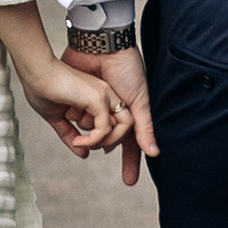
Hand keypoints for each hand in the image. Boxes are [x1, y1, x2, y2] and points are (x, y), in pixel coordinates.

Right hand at [0, 2, 132, 160]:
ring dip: (103, 143)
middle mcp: (106, 93)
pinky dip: (93, 140)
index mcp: (98, 95)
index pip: (116, 121)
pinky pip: (105, 129)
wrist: (34, 72)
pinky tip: (77, 141)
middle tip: (86, 146)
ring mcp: (104, 95)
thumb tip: (83, 153)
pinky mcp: (98, 98)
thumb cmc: (41, 89)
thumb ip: (70, 134)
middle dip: (110, 142)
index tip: (83, 143)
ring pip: (123, 128)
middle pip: (126, 125)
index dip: (105, 137)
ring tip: (81, 143)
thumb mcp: (58, 117)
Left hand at [72, 41, 156, 190]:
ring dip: (91, 133)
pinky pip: (74, 121)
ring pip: (91, 132)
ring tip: (91, 122)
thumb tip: (154, 153)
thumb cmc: (127, 70)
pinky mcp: (76, 101)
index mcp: (129, 113)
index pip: (131, 144)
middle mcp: (110, 113)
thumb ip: (144, 126)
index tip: (129, 182)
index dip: (131, 162)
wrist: (101, 46)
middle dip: (105, 146)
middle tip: (103, 149)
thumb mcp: (139, 99)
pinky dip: (74, 126)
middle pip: (109, 141)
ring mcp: (92, 107)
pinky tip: (74, 130)